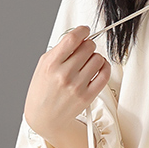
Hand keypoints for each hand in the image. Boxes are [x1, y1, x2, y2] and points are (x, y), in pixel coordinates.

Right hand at [24, 25, 110, 142]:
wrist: (44, 117)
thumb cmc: (43, 90)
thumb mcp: (43, 66)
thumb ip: (60, 50)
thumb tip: (79, 37)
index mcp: (51, 64)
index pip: (72, 39)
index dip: (82, 30)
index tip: (84, 30)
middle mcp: (64, 75)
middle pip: (88, 47)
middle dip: (87, 45)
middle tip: (83, 50)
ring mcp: (77, 86)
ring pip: (98, 58)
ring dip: (95, 57)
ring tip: (88, 62)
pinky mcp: (87, 96)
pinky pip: (104, 74)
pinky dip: (105, 67)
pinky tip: (99, 67)